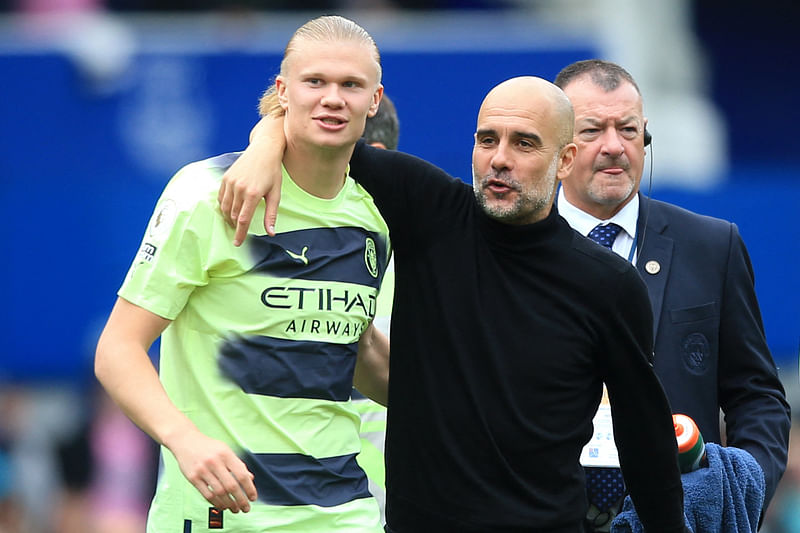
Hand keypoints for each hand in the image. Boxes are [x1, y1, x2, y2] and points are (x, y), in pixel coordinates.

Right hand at [168, 428, 257, 512]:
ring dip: (229, 504)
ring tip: (235, 509)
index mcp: (226, 454)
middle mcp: (215, 462)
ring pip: (219, 493)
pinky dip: (216, 503)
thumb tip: (250, 478)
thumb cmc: (208, 447)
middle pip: (231, 486)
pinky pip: (207, 495)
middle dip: (241, 500)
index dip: (249, 488)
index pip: (241, 475)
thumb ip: (237, 464)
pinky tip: (222, 506)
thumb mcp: (225, 450)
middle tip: (246, 508)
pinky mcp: (193, 478)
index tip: (253, 498)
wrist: (186, 441)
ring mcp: (203, 470)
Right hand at [218, 116, 285, 245]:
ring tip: (235, 222)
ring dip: (229, 217)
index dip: (240, 234)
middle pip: (233, 215)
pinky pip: (221, 197)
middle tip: (239, 232)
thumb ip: (271, 214)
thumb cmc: (272, 172)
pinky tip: (230, 209)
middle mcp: (239, 188)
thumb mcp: (275, 194)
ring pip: (225, 207)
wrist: (263, 150)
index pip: (243, 220)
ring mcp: (230, 182)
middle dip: (235, 226)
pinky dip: (224, 206)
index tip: (237, 243)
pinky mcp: (225, 178)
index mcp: (252, 194)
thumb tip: (271, 232)